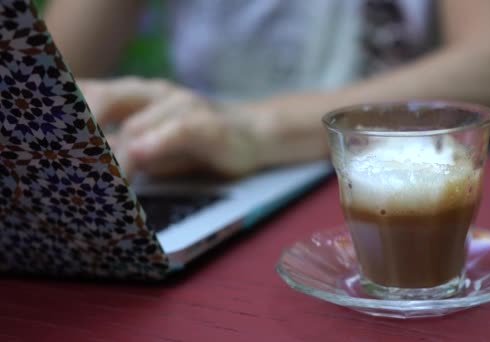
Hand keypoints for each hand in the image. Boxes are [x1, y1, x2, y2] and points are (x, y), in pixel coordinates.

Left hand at [79, 77, 258, 177]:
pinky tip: (140, 156)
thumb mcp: (150, 144)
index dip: (62, 121)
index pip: (87, 97)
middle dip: (80, 135)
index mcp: (133, 95)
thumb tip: (79, 170)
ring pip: (136, 123)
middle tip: (64, 168)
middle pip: (101, 101)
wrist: (253, 133)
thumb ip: (118, 150)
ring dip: (113, 156)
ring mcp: (181, 104)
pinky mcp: (207, 122)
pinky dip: (157, 142)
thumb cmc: (197, 144)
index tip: (49, 151)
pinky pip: (178, 128)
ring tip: (97, 182)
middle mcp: (152, 93)